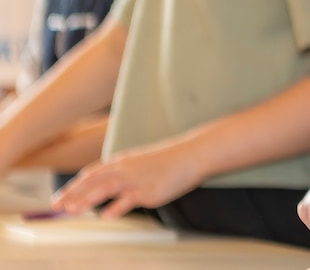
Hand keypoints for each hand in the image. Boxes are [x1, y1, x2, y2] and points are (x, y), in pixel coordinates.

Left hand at [52, 138, 205, 218]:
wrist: (192, 154)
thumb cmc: (169, 159)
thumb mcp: (142, 162)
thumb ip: (124, 174)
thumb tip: (110, 187)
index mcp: (122, 161)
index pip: (91, 174)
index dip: (74, 186)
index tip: (60, 197)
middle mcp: (126, 169)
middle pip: (93, 181)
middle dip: (72, 194)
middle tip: (55, 206)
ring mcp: (137, 180)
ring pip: (106, 189)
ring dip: (87, 200)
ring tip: (72, 210)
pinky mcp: (150, 191)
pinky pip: (129, 200)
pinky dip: (116, 208)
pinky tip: (105, 215)